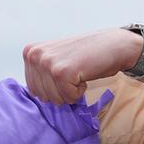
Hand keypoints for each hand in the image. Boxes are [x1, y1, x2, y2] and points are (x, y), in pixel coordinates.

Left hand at [22, 28, 143, 104]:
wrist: (113, 44)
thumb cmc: (85, 55)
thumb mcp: (54, 58)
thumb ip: (39, 73)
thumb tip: (34, 95)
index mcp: (30, 52)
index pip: (34, 90)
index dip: (53, 86)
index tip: (66, 70)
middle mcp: (34, 55)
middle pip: (43, 96)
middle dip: (61, 90)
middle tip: (74, 71)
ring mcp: (47, 63)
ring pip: (55, 99)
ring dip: (71, 91)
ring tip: (79, 71)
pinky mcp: (61, 72)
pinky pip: (69, 98)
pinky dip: (80, 91)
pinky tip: (85, 73)